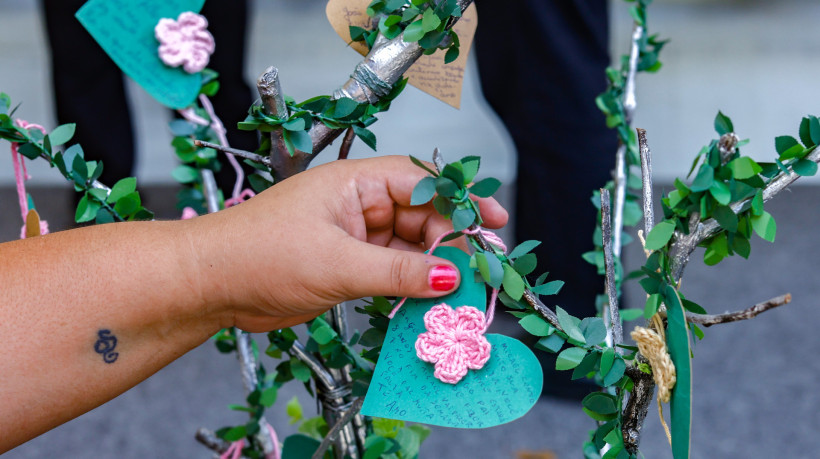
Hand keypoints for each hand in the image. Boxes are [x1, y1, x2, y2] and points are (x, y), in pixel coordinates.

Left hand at [190, 155, 507, 331]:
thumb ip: (399, 272)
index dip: (460, 201)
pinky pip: (390, 273)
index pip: (420, 184)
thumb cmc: (260, 254)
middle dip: (450, 242)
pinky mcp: (345, 266)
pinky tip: (426, 303)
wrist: (211, 285)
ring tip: (457, 294)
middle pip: (421, 218)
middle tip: (476, 271)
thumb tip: (450, 277)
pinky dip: (409, 287)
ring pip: (408, 249)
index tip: (493, 222)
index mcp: (355, 183)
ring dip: (431, 269)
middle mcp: (357, 205)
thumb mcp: (338, 264)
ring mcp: (352, 237)